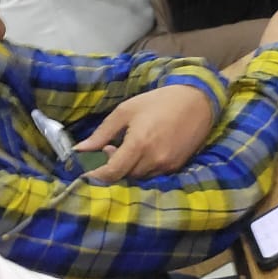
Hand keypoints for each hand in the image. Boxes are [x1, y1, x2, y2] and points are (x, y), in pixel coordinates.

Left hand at [73, 84, 216, 181]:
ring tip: (128, 146)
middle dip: (112, 166)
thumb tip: (80, 150)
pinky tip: (143, 150)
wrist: (197, 101)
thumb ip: (102, 133)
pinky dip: (142, 167)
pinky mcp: (176, 167)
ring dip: (127, 167)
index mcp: (139, 144)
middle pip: (123, 176)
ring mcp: (166, 166)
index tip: (85, 172)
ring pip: (137, 177)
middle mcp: (153, 159)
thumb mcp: (126, 111)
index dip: (96, 176)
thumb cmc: (158, 102)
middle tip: (111, 146)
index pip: (112, 172)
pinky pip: (152, 175)